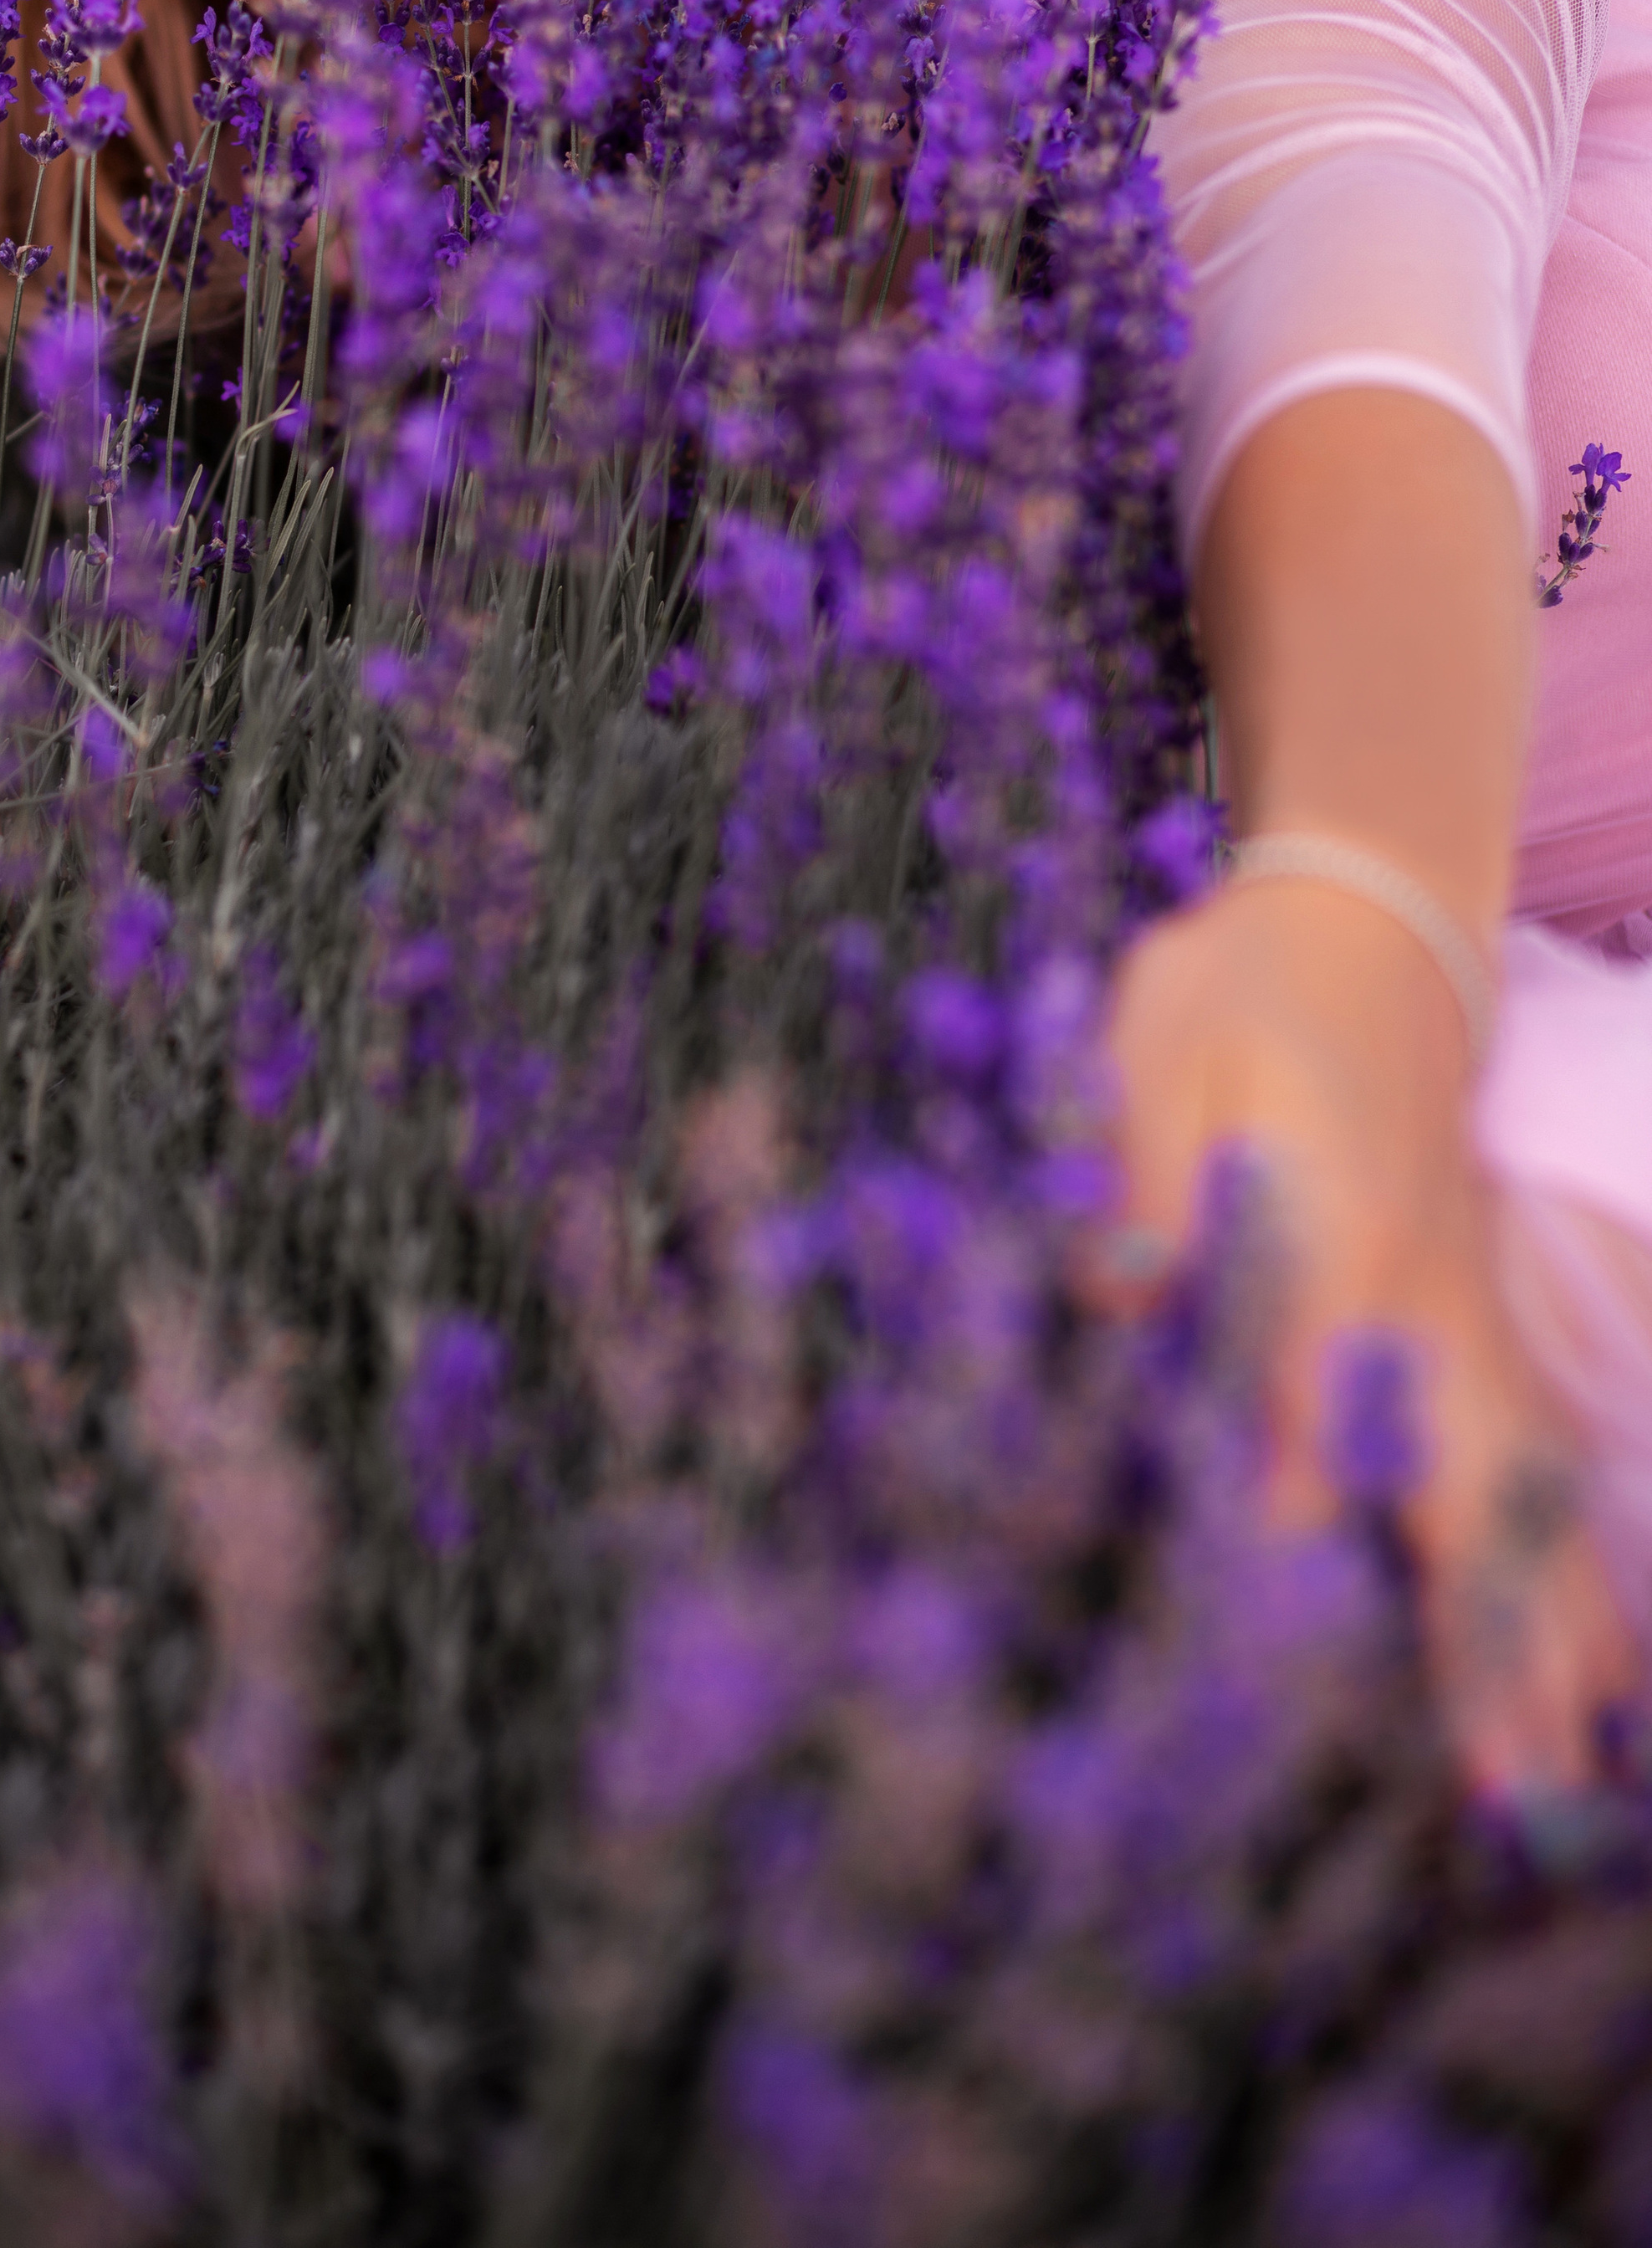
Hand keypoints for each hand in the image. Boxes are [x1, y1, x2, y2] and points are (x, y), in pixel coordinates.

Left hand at [1101, 874, 1636, 1793]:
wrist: (1370, 916)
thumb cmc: (1240, 990)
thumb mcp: (1158, 1052)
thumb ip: (1142, 1180)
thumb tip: (1118, 1293)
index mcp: (1328, 1247)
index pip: (1315, 1435)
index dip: (1295, 1557)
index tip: (1276, 1681)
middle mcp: (1418, 1303)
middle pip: (1463, 1495)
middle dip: (1482, 1645)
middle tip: (1502, 1795)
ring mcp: (1467, 1310)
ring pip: (1524, 1492)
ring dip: (1549, 1626)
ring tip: (1569, 1772)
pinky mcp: (1483, 1308)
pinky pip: (1544, 1451)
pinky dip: (1571, 1555)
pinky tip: (1594, 1656)